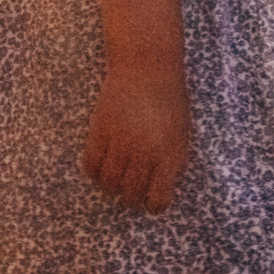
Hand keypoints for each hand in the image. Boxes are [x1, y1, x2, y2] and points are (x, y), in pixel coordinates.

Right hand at [81, 63, 188, 211]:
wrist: (148, 68)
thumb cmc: (170, 102)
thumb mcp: (181, 136)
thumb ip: (171, 164)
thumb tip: (157, 192)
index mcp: (170, 156)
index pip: (158, 200)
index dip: (153, 205)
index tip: (151, 201)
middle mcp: (145, 153)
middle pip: (131, 194)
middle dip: (131, 198)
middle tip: (131, 191)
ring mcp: (121, 142)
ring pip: (109, 183)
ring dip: (112, 187)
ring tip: (116, 179)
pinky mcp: (100, 130)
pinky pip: (91, 165)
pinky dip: (94, 173)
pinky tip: (101, 167)